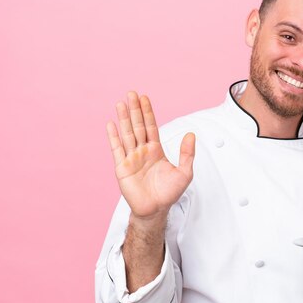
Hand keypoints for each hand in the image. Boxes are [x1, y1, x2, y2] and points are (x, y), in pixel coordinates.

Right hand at [106, 91, 194, 219]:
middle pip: (137, 126)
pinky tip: (110, 124)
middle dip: (135, 110)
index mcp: (156, 150)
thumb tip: (192, 134)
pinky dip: (113, 137)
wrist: (155, 209)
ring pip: (127, 134)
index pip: (151, 127)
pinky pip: (117, 149)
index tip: (144, 98)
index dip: (148, 112)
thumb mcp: (185, 172)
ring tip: (120, 103)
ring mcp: (131, 158)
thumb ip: (187, 153)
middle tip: (131, 93)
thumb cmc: (169, 193)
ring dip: (123, 119)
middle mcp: (142, 151)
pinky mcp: (122, 168)